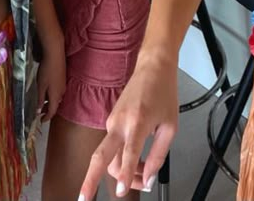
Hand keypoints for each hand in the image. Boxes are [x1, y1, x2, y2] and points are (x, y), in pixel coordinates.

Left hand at [37, 35, 65, 122]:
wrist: (55, 55)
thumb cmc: (46, 71)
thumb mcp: (41, 86)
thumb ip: (40, 99)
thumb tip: (39, 110)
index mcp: (56, 96)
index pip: (52, 111)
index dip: (47, 117)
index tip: (41, 121)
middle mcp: (62, 92)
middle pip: (55, 105)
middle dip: (48, 110)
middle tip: (40, 112)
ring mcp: (63, 85)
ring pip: (57, 98)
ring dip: (50, 102)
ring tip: (42, 102)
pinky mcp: (63, 78)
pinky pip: (58, 91)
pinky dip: (52, 95)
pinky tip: (47, 90)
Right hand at [79, 54, 178, 198]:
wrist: (153, 66)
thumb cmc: (163, 92)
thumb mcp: (170, 127)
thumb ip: (159, 156)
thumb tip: (148, 178)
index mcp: (138, 122)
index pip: (128, 154)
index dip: (125, 176)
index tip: (120, 193)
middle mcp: (120, 122)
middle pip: (100, 156)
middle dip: (89, 180)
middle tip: (84, 200)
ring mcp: (112, 121)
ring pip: (109, 157)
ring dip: (121, 173)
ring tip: (142, 177)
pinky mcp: (110, 120)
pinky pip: (112, 148)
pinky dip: (121, 161)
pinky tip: (136, 164)